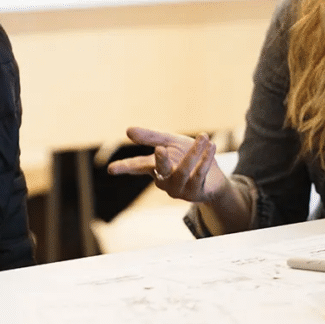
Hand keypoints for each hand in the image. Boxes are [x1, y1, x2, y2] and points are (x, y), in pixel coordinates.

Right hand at [107, 127, 227, 202]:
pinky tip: (211, 146)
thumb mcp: (170, 142)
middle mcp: (164, 181)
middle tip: (161, 149)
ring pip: (183, 170)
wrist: (214, 176)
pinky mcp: (195, 193)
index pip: (138, 166)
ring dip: (194, 152)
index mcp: (155, 168)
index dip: (125, 167)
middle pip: (159, 169)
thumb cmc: (187, 157)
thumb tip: (127, 130)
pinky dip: (205, 159)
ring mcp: (179, 189)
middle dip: (160, 159)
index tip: (110, 169)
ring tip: (204, 136)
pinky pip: (199, 175)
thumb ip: (151, 137)